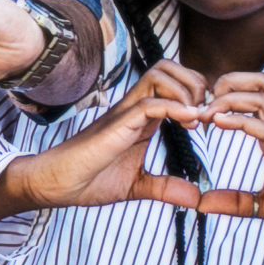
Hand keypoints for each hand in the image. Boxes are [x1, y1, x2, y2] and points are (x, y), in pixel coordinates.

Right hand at [0, 62, 209, 222]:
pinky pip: (149, 103)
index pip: (173, 82)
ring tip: (195, 119)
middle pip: (169, 67)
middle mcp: (134, 108)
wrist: (56, 185)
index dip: (196, 93)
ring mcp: (125, 113)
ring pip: (160, 74)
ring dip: (186, 91)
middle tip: (204, 113)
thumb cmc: (88, 180)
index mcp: (141, 118)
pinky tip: (187, 124)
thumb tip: (196, 197)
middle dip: (195, 83)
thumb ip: (167, 188)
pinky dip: (174, 108)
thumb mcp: (138, 185)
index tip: (207, 120)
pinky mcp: (117, 125)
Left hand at [195, 74, 263, 264]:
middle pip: (260, 82)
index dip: (225, 95)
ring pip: (262, 95)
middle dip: (229, 81)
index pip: (254, 96)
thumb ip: (234, 201)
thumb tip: (202, 203)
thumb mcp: (263, 205)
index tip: (201, 112)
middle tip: (204, 103)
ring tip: (206, 114)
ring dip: (228, 98)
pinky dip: (239, 120)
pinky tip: (219, 124)